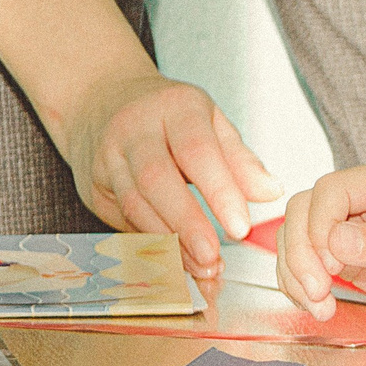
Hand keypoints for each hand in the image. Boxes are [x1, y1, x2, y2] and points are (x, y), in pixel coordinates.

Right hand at [60, 67, 279, 298]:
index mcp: (174, 106)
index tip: (240, 227)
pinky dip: (150, 244)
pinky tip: (175, 261)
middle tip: (214, 257)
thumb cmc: (166, 113)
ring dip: (169, 242)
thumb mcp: (210, 121)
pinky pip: (122, 220)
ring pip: (135, 204)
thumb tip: (271, 192)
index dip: (220, 192)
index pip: (197, 151)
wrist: (100, 100)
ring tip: (200, 266)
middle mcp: (135, 129)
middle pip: (157, 180)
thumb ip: (240, 159)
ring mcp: (108, 158)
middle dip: (187, 224)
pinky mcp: (94, 186)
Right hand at [276, 163, 365, 338]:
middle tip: (318, 292)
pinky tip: (317, 307)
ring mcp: (357, 229)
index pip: (332, 190)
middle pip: (305, 210)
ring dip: (296, 271)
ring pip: (299, 236)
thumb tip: (336, 239)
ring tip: (319, 307)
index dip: (319, 225)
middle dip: (300, 251)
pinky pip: (308, 263)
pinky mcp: (351, 258)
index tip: (331, 265)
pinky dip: (300, 284)